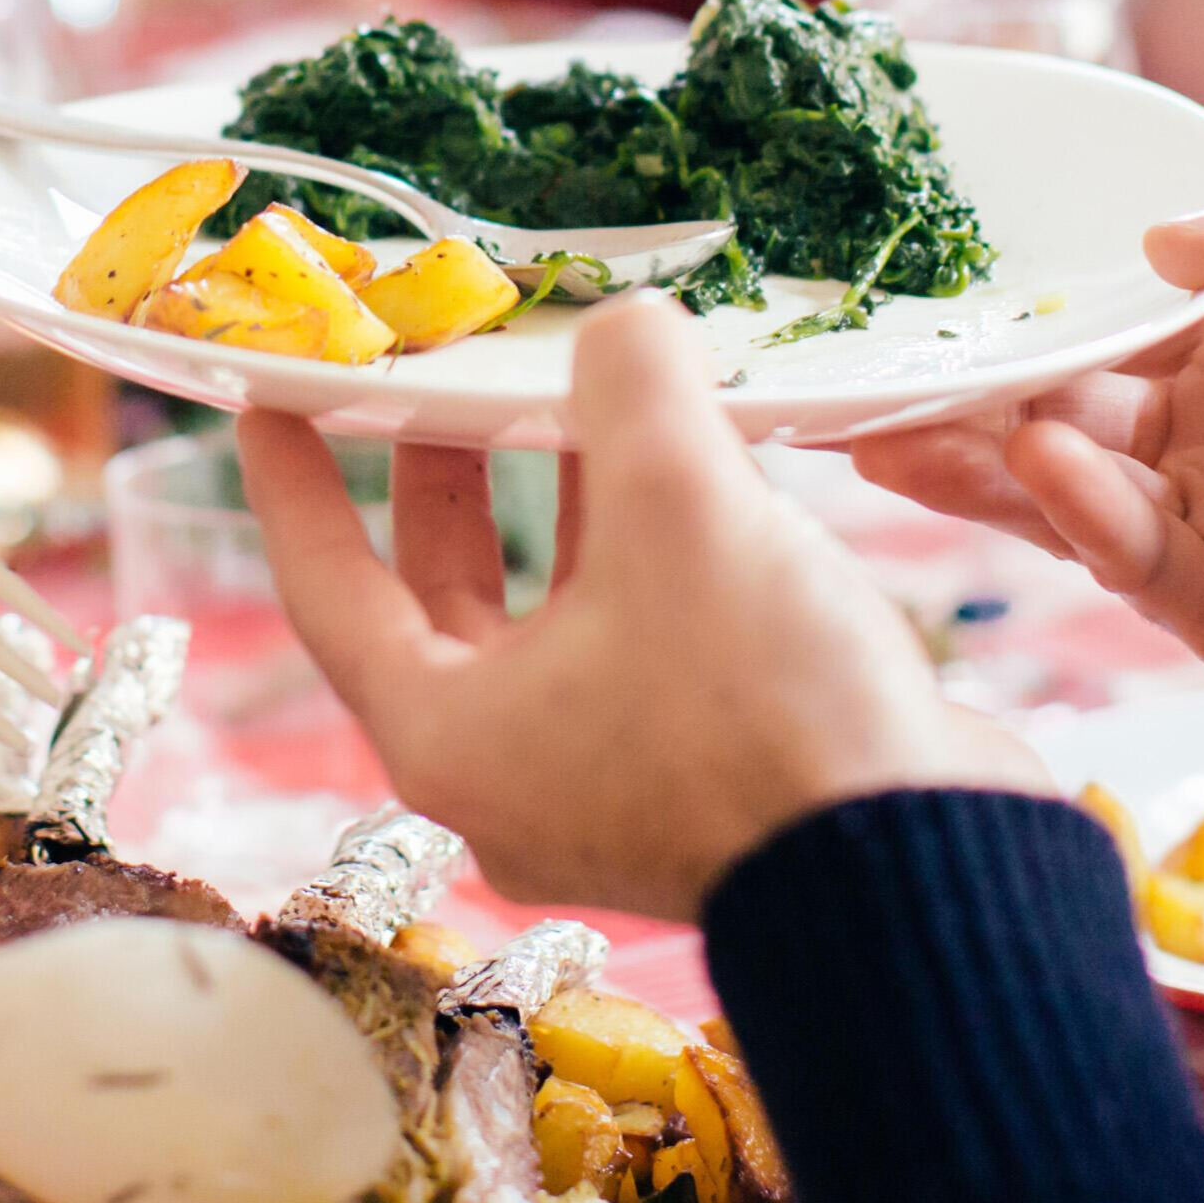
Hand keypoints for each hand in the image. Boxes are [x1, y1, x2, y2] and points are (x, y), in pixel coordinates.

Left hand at [241, 295, 1042, 921]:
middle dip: (447, 474)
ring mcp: (610, 780)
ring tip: (589, 390)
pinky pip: (645, 639)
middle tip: (451, 370)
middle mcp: (513, 768)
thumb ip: (630, 385)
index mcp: (449, 732)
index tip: (273, 395)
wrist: (929, 873)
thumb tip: (623, 329)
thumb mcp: (681, 506)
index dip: (292, 479)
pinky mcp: (703, 777)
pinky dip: (652, 549)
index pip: (329, 586)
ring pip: (555, 612)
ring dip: (567, 502)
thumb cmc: (767, 715)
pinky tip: (701, 464)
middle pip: (444, 596)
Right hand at [853, 143, 1203, 772]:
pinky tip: (1044, 464)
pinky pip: (1135, 559)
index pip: (1111, 299)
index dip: (1023, 284)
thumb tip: (1161, 237)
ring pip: (1063, 482)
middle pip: (1057, 391)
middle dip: (955, 376)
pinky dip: (1081, 513)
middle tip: (852, 360)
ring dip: (974, 453)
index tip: (929, 264)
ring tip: (886, 425)